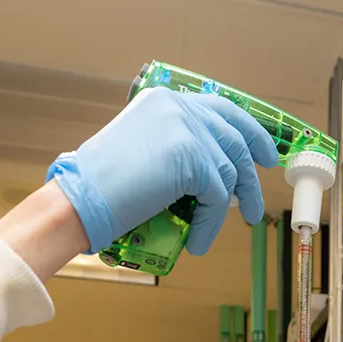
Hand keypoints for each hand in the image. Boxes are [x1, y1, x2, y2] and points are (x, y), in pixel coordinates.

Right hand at [46, 89, 279, 255]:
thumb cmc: (101, 184)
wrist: (80, 199)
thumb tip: (212, 168)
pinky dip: (211, 222)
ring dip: (237, 200)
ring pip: (231, 169)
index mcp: (165, 101)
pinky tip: (199, 240)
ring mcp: (187, 130)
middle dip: (254, 163)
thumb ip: (176, 146)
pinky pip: (216, 196)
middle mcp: (178, 108)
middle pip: (233, 134)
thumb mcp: (143, 148)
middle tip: (262, 183)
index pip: (220, 108)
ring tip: (238, 220)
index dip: (247, 129)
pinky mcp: (192, 158)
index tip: (263, 150)